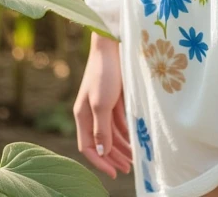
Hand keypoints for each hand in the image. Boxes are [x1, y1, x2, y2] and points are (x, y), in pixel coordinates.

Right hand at [73, 33, 132, 178]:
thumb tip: (101, 152)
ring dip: (122, 146)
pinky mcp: (114, 98)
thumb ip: (101, 129)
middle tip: (129, 168)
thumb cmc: (104, 72)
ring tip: (135, 158)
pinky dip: (126, 132)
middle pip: (101, 142)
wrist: (113, 45)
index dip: (100, 162)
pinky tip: (135, 139)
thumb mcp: (102, 103)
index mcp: (82, 115)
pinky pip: (119, 122)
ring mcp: (103, 105)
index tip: (114, 173)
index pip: (88, 147)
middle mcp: (91, 113)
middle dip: (113, 157)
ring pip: (111, 133)